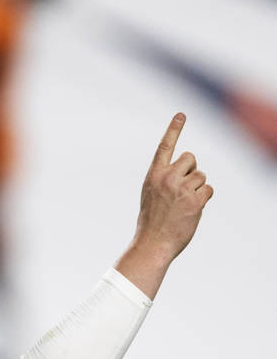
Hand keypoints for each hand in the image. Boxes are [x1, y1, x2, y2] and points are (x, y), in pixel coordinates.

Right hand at [116, 113, 213, 297]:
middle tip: (185, 188)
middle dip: (192, 170)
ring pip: (201, 175)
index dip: (173, 130)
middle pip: (191, 158)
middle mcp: (167, 178)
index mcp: (153, 176)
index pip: (165, 147)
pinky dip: (203, 199)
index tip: (181, 115)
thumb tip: (188, 175)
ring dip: (197, 188)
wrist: (153, 244)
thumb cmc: (151, 223)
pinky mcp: (194, 200)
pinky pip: (208, 190)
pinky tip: (192, 210)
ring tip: (185, 204)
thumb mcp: (151, 196)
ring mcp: (181, 188)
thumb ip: (165, 181)